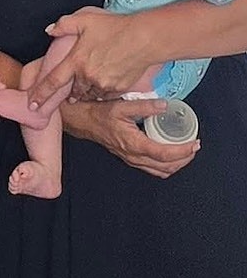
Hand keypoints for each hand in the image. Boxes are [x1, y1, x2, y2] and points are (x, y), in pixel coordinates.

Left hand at [31, 6, 154, 104]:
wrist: (144, 39)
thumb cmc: (115, 27)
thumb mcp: (85, 20)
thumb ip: (64, 25)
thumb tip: (50, 30)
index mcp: (76, 61)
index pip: (53, 81)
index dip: (40, 94)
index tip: (32, 105)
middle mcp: (88, 76)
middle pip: (72, 90)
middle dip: (68, 92)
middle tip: (67, 91)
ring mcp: (103, 84)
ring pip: (88, 94)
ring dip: (84, 91)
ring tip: (86, 85)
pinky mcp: (118, 89)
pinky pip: (104, 95)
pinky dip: (100, 92)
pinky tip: (103, 82)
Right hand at [63, 97, 198, 176]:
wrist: (82, 121)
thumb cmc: (99, 113)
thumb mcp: (122, 105)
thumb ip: (145, 106)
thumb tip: (165, 106)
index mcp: (134, 144)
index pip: (164, 154)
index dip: (183, 151)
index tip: (195, 143)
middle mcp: (134, 156)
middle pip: (166, 167)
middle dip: (184, 159)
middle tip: (194, 146)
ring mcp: (131, 159)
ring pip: (160, 171)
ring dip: (176, 164)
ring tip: (185, 151)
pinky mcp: (130, 158)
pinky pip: (152, 169)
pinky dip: (165, 165)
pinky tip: (169, 154)